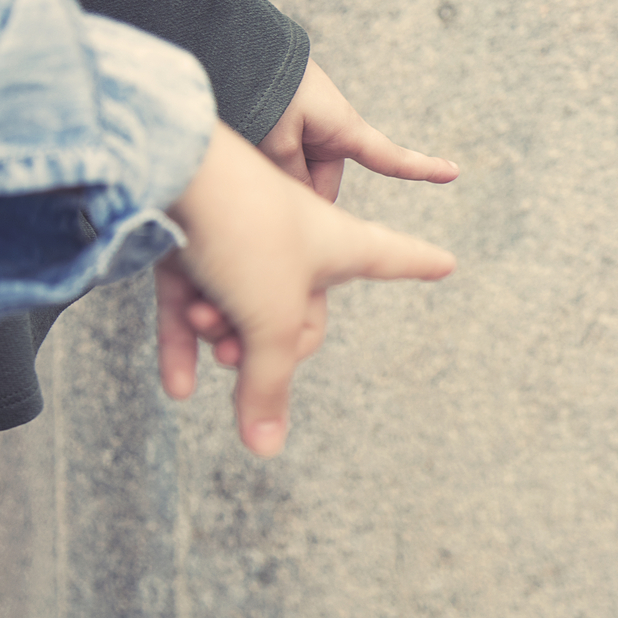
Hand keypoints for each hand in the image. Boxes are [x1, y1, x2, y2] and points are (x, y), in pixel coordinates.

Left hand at [157, 121, 455, 454]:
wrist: (170, 168)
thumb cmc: (246, 232)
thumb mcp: (270, 320)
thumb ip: (269, 387)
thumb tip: (266, 450)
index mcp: (342, 244)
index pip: (397, 257)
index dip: (421, 264)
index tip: (447, 263)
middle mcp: (296, 242)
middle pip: (302, 316)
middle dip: (273, 344)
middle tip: (249, 347)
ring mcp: (243, 244)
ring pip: (246, 311)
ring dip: (223, 334)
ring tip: (210, 324)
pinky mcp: (194, 246)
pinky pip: (193, 307)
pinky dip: (184, 345)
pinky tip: (179, 388)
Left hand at [257, 57, 457, 199]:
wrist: (237, 46)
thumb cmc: (263, 90)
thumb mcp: (275, 140)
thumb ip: (292, 179)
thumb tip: (301, 200)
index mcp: (344, 129)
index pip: (391, 158)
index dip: (422, 168)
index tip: (454, 172)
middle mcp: (334, 130)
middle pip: (324, 183)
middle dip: (299, 189)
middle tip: (265, 183)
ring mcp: (312, 126)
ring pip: (301, 172)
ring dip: (278, 172)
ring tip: (248, 150)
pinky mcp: (292, 122)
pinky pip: (288, 154)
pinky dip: (271, 158)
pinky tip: (252, 143)